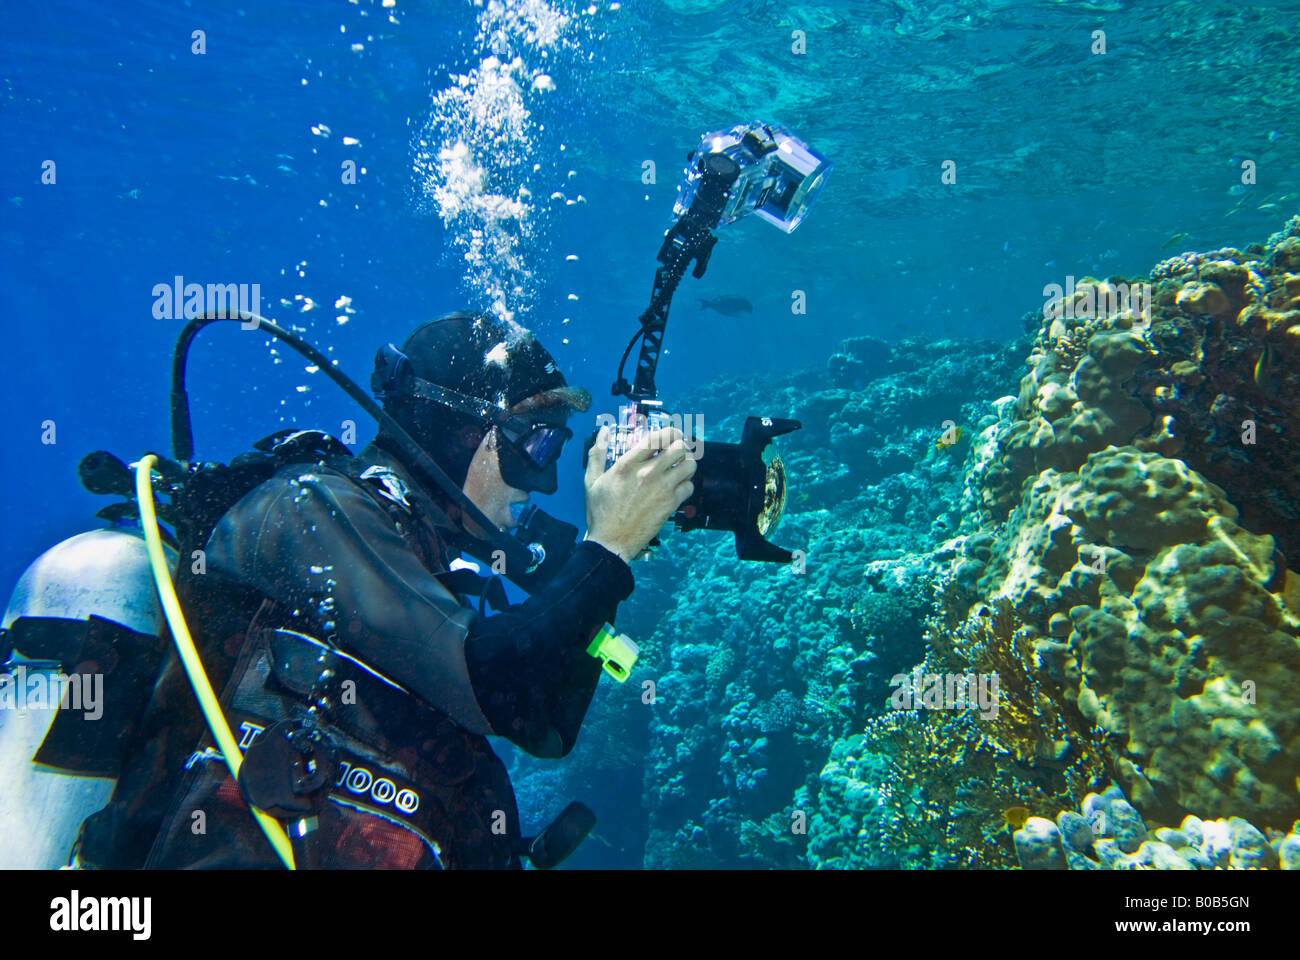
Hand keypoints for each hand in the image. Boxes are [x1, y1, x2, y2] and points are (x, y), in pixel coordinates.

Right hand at [583, 425, 696, 563]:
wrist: (611, 541)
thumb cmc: (600, 512)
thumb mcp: (591, 480)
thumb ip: (597, 453)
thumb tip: (604, 431)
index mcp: (628, 464)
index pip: (658, 437)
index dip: (670, 431)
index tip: (671, 434)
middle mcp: (647, 473)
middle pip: (679, 447)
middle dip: (681, 445)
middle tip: (678, 450)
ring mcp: (661, 489)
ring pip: (689, 465)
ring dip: (687, 464)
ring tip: (679, 467)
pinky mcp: (670, 504)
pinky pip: (689, 486)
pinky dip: (686, 485)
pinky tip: (677, 487)